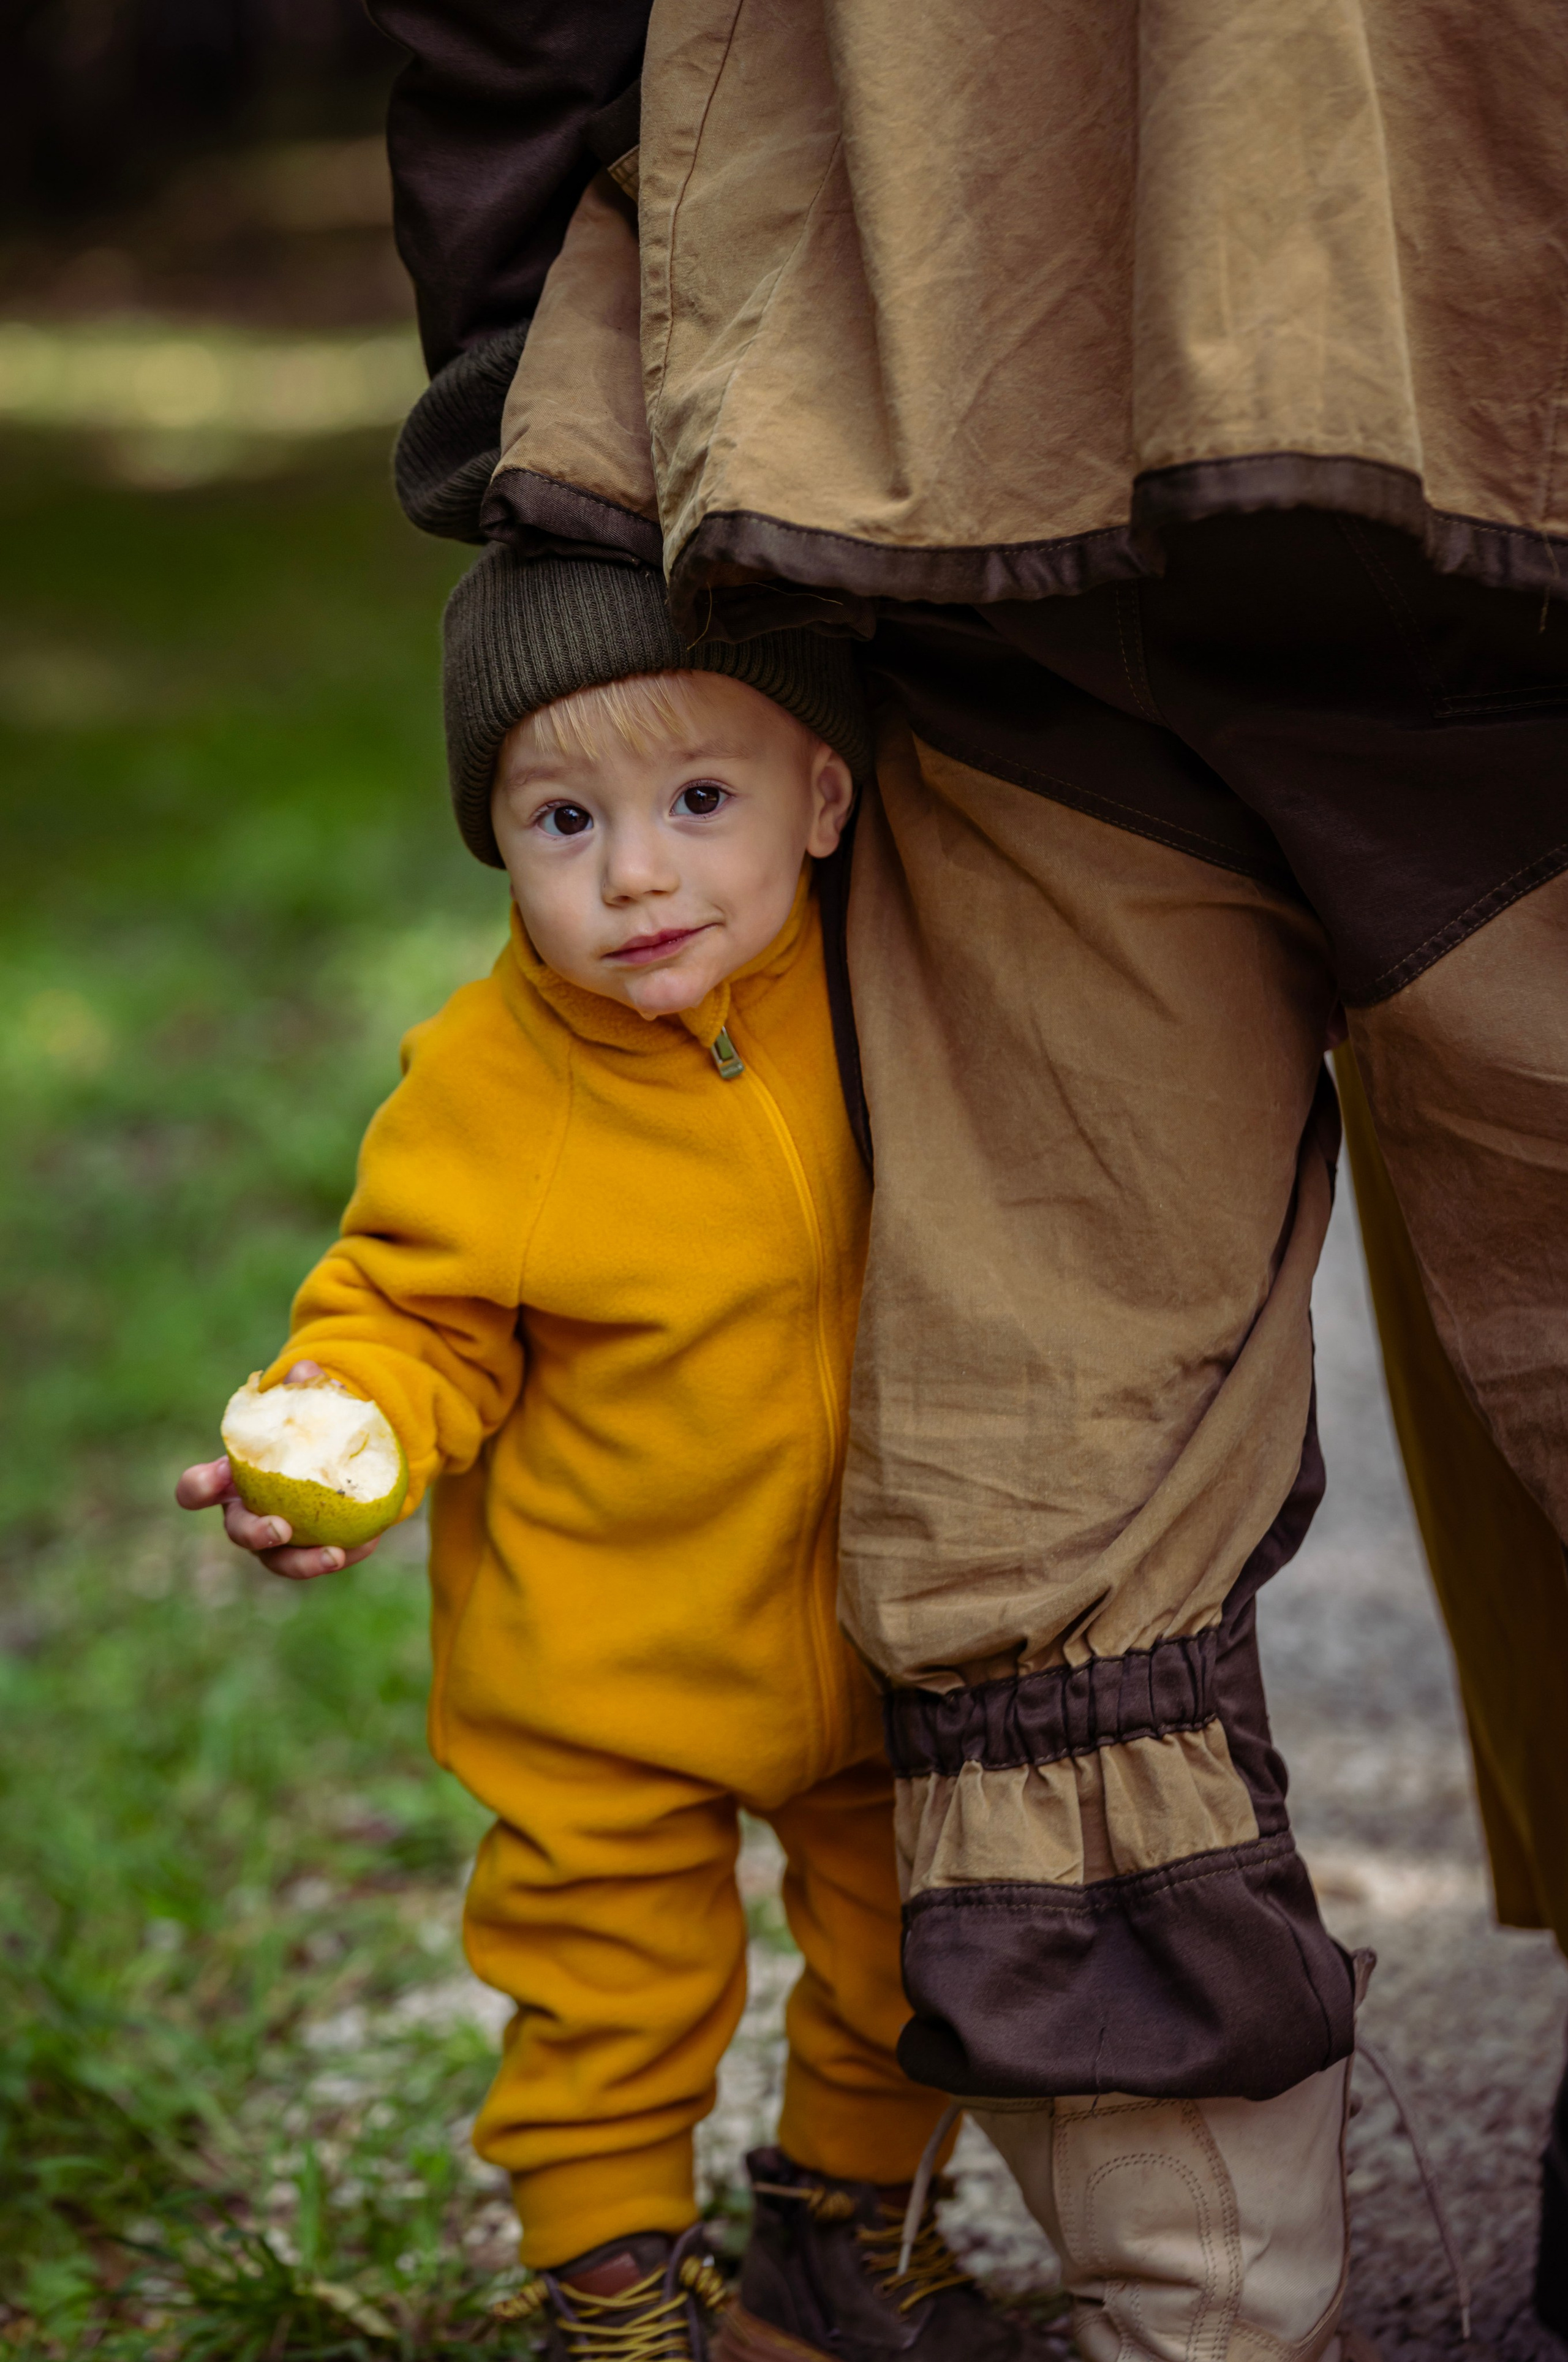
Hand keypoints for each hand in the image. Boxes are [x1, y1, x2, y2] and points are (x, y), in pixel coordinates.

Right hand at [174, 1361, 383, 1581]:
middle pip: (238, 1534)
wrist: (334, 1457)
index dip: (199, 1487)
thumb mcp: (304, 1404)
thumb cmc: (304, 1429)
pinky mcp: (310, 1551)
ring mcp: (277, 1541)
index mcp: (230, 1481)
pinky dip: (348, 1551)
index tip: (220, 1474)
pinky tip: (370, 1540)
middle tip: (281, 1529)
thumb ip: (302, 1387)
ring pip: (280, 1561)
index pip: (195, 1490)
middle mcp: (246, 1515)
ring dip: (305, 1562)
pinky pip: (324, 1557)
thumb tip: (307, 1370)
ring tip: (334, 1556)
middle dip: (255, 1534)